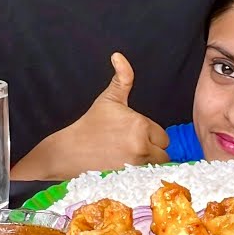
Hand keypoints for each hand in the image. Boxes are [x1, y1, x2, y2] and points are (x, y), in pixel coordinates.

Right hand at [11, 53, 169, 179]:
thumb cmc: (90, 126)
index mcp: (140, 125)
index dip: (150, 136)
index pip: (163, 136)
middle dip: (152, 151)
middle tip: (131, 148)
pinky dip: (142, 176)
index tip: (133, 136)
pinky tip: (127, 169)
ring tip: (128, 158)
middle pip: (164, 153)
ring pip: (157, 166)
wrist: (69, 152)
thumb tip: (119, 56)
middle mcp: (142, 145)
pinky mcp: (129, 178)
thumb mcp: (108, 99)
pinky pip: (148, 178)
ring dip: (148, 163)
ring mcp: (136, 164)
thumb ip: (123, 78)